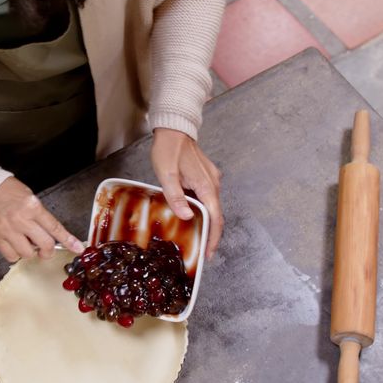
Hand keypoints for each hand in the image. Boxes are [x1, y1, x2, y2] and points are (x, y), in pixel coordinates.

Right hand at [0, 177, 84, 261]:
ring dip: (31, 251)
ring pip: (27, 254)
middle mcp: (21, 220)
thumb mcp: (32, 199)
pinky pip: (11, 256)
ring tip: (26, 242)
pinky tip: (15, 244)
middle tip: (46, 248)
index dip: (68, 240)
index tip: (77, 248)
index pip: (55, 228)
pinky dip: (16, 254)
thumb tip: (52, 235)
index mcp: (32, 208)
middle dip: (49, 250)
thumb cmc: (10, 192)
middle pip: (44, 244)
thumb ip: (41, 217)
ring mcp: (7, 231)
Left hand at [151, 128, 223, 259]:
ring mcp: (211, 179)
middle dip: (211, 234)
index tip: (209, 252)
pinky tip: (193, 217)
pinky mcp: (205, 176)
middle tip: (203, 251)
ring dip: (207, 222)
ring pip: (212, 206)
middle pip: (216, 214)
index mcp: (206, 185)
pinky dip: (203, 210)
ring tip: (198, 238)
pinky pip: (207, 198)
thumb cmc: (168, 150)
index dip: (213, 237)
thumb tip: (188, 217)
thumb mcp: (166, 175)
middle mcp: (213, 184)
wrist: (173, 129)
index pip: (215, 217)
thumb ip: (176, 196)